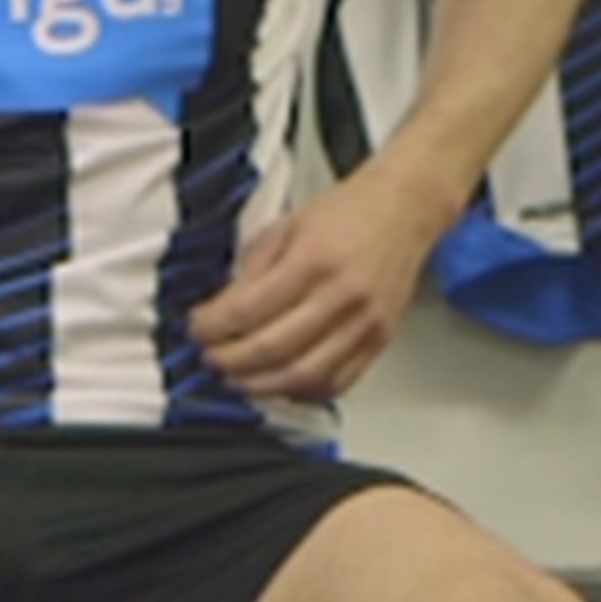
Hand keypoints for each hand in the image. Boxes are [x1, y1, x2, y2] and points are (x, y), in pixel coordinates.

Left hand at [187, 166, 451, 401]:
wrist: (404, 209)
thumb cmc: (347, 212)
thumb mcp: (285, 225)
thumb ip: (253, 270)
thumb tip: (221, 310)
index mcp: (312, 261)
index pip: (249, 308)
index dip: (213, 326)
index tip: (196, 329)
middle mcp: (341, 296)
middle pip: (273, 348)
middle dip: (230, 360)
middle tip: (210, 358)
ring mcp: (364, 324)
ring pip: (304, 375)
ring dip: (261, 385)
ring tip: (236, 379)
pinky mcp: (379, 341)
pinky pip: (337, 382)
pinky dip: (302, 392)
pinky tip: (279, 384)